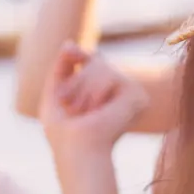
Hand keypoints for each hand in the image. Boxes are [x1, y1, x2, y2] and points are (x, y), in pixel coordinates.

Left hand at [40, 44, 149, 164]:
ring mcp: (131, 93)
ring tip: (83, 111)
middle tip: (70, 105)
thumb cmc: (64, 134)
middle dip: (76, 79)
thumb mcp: (56, 94)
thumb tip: (69, 42)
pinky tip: (98, 111)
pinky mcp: (137, 95)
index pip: (96, 62)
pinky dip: (96, 91)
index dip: (81, 54)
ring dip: (82, 86)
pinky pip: (111, 73)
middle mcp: (121, 92)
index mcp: (107, 94)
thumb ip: (62, 68)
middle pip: (97, 59)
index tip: (69, 51)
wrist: (77, 151)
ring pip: (102, 65)